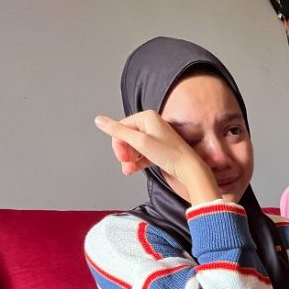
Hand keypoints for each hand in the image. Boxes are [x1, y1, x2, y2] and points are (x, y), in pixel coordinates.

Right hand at [94, 112, 219, 203]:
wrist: (189, 171)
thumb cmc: (170, 155)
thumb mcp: (140, 142)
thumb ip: (118, 131)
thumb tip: (99, 119)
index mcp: (148, 117)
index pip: (121, 127)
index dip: (118, 143)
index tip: (122, 156)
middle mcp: (152, 125)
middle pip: (126, 138)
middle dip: (123, 152)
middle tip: (126, 163)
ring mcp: (156, 139)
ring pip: (133, 148)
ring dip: (128, 159)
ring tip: (129, 170)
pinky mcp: (159, 151)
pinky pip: (141, 155)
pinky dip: (135, 163)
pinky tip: (132, 170)